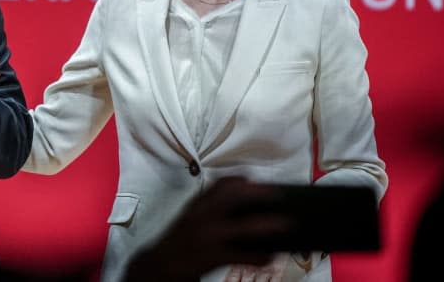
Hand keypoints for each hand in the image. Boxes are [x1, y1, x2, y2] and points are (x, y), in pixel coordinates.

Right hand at [126, 177, 292, 281]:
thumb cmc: (177, 244)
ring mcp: (207, 236)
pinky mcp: (212, 256)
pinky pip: (242, 255)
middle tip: (276, 194)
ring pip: (243, 226)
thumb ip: (208, 210)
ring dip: (266, 224)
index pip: (218, 184)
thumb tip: (239, 208)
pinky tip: (268, 257)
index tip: (252, 177)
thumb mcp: (189, 219)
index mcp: (197, 206)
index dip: (237, 179)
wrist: (158, 266)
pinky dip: (258, 257)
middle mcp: (202, 217)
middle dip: (257, 193)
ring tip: (285, 224)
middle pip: (233, 197)